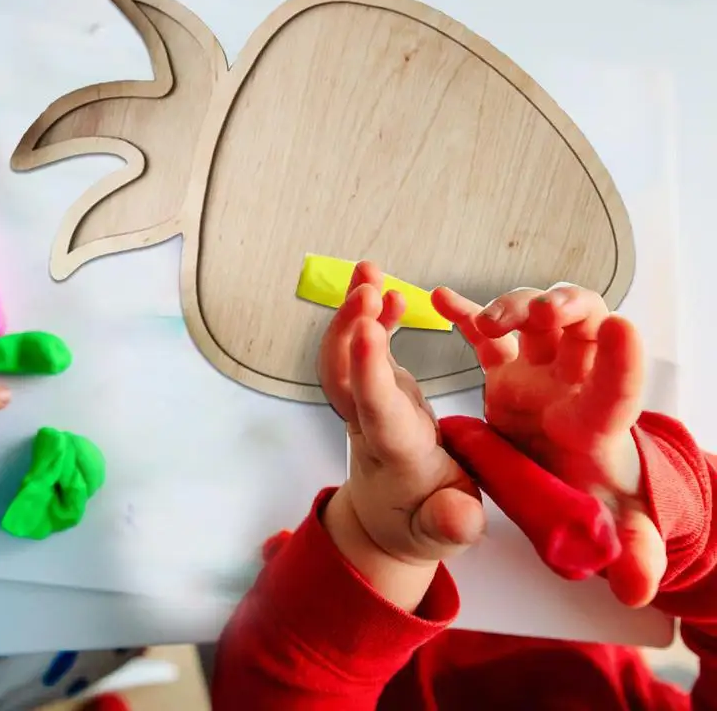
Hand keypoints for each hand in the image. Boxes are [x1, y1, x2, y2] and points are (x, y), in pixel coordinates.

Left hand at [319, 262, 484, 609]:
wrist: (389, 522)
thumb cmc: (424, 527)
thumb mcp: (448, 533)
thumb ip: (452, 524)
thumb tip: (460, 517)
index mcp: (397, 455)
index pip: (376, 409)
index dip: (367, 368)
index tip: (365, 327)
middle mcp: (373, 423)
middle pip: (342, 375)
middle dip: (348, 328)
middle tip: (365, 287)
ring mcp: (369, 403)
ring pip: (346, 356)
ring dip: (354, 312)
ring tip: (367, 269)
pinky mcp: (375, 392)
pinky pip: (366, 351)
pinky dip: (374, 318)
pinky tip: (387, 294)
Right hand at [432, 283, 665, 606]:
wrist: (572, 475)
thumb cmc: (597, 497)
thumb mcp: (615, 532)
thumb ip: (632, 554)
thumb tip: (640, 586)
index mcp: (597, 425)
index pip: (618, 391)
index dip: (623, 362)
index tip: (624, 330)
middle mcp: (571, 386)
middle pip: (583, 327)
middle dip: (566, 309)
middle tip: (543, 314)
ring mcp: (537, 373)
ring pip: (533, 318)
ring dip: (514, 306)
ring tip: (488, 322)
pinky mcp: (505, 372)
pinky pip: (484, 335)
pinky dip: (466, 314)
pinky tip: (442, 299)